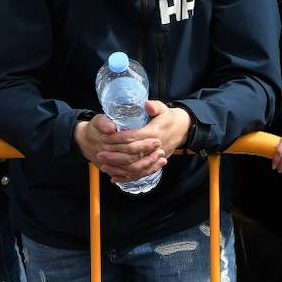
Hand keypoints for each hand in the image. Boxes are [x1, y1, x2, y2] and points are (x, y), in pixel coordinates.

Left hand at [75, 101, 189, 182]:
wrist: (183, 129)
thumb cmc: (169, 118)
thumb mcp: (163, 109)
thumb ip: (154, 106)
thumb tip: (146, 104)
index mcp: (154, 133)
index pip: (133, 137)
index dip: (117, 138)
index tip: (104, 137)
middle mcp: (154, 147)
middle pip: (131, 153)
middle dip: (113, 153)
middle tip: (99, 151)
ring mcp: (154, 157)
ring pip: (134, 167)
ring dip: (117, 167)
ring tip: (103, 164)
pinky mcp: (154, 163)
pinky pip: (139, 174)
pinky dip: (126, 177)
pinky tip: (114, 178)